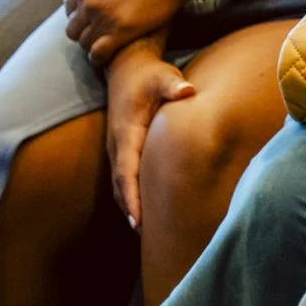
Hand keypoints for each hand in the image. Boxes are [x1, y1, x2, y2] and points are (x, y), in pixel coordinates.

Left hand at [64, 0, 208, 64]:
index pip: (68, 10)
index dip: (81, 15)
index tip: (94, 18)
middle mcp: (87, 2)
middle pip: (73, 28)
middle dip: (85, 30)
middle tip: (101, 31)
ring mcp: (103, 18)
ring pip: (84, 42)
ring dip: (93, 44)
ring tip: (106, 43)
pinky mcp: (121, 32)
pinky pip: (97, 55)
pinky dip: (98, 59)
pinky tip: (104, 57)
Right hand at [104, 38, 192, 228]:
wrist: (126, 68)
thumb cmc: (148, 75)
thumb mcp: (162, 76)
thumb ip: (174, 85)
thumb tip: (188, 91)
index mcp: (126, 133)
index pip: (126, 171)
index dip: (131, 196)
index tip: (137, 220)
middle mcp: (117, 145)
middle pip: (121, 186)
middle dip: (132, 211)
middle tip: (147, 237)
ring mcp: (118, 149)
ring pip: (120, 186)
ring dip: (131, 208)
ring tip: (147, 234)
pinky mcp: (123, 150)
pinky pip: (124, 179)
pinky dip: (131, 197)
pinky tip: (146, 212)